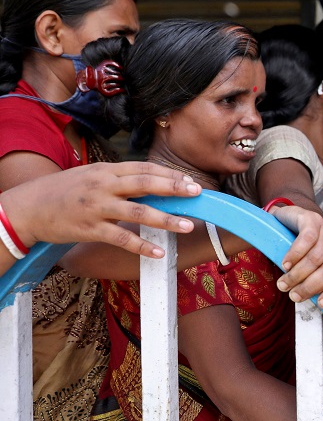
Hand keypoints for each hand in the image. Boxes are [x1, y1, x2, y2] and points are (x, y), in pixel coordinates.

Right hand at [1, 161, 200, 257]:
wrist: (28, 207)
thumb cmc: (64, 191)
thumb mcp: (91, 176)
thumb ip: (118, 179)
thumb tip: (151, 182)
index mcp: (106, 170)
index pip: (144, 168)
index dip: (169, 174)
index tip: (189, 180)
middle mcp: (103, 186)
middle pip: (145, 184)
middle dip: (173, 188)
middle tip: (197, 193)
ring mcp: (97, 208)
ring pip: (138, 212)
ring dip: (166, 219)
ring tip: (188, 225)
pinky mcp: (90, 229)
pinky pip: (121, 238)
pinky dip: (142, 246)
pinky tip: (159, 252)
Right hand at [270, 206, 322, 308]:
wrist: (291, 220)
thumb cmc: (301, 249)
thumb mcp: (313, 267)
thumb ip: (317, 282)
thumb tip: (317, 307)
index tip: (321, 305)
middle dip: (310, 287)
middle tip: (293, 296)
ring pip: (316, 258)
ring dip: (297, 275)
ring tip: (283, 284)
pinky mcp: (312, 220)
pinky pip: (307, 240)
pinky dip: (295, 255)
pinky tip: (285, 263)